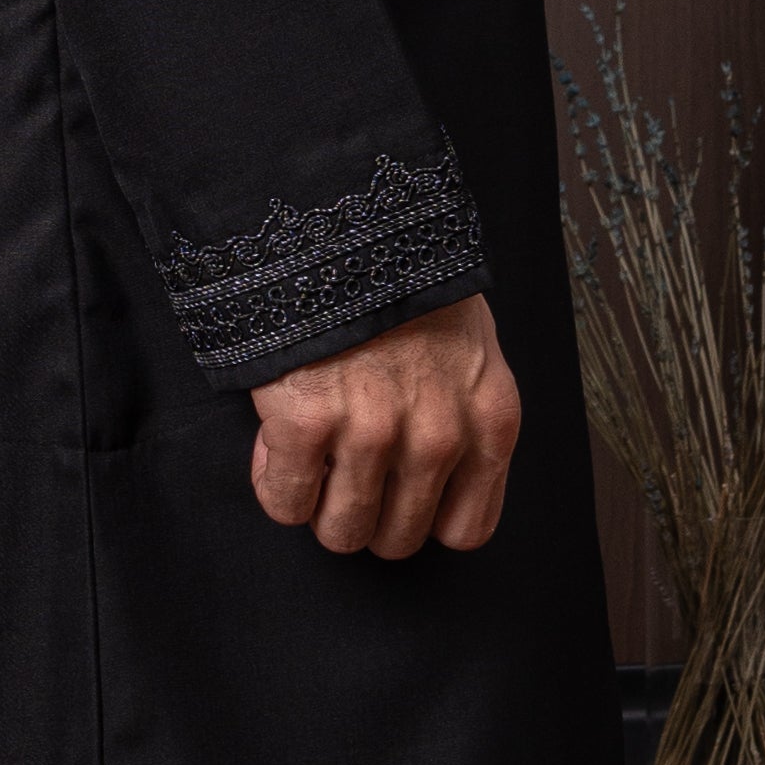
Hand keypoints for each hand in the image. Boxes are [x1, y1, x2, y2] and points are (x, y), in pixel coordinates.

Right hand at [248, 292, 519, 558]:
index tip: (399, 493)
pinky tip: (278, 441)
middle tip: (346, 471)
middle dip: (366, 512)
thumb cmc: (407, 282)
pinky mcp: (306, 425)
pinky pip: (285, 503)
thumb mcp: (473, 349)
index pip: (467, 529)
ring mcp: (371, 435)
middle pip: (398, 539)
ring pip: (341, 532)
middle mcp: (438, 438)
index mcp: (489, 422)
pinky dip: (274, 481)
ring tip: (313, 457)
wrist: (343, 224)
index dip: (423, 517)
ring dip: (319, 505)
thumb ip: (466, 417)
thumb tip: (440, 479)